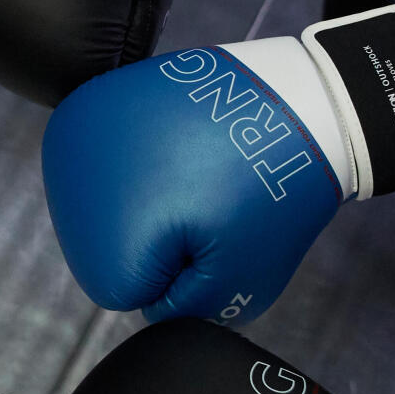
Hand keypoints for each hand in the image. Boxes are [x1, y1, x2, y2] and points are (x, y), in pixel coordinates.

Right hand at [41, 3, 394, 321]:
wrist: (315, 94)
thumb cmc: (286, 189)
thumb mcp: (243, 276)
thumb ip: (180, 306)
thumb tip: (143, 298)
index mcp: (112, 209)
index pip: (118, 287)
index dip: (176, 278)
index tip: (221, 240)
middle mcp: (80, 156)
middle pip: (101, 241)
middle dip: (158, 239)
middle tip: (218, 208)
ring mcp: (91, 116)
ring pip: (101, 199)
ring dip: (148, 200)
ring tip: (206, 175)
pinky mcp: (108, 86)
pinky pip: (108, 154)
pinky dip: (140, 158)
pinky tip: (185, 146)